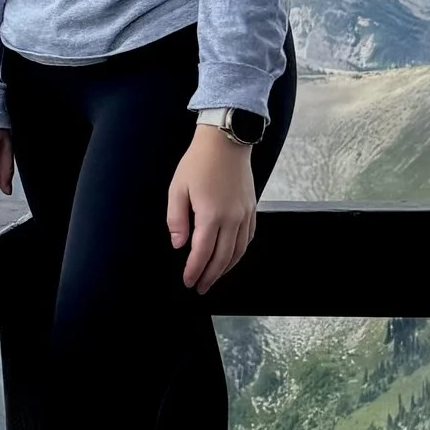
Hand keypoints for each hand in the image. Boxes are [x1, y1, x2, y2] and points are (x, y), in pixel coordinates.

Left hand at [168, 126, 257, 291]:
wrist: (225, 142)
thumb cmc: (198, 162)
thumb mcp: (177, 188)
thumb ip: (176, 219)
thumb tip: (178, 244)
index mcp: (211, 215)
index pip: (202, 252)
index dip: (194, 270)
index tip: (188, 281)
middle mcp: (232, 218)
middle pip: (223, 257)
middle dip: (210, 276)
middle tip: (200, 287)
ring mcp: (245, 214)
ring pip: (239, 251)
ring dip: (226, 268)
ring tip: (214, 277)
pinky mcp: (252, 208)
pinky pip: (249, 238)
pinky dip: (240, 252)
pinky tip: (231, 256)